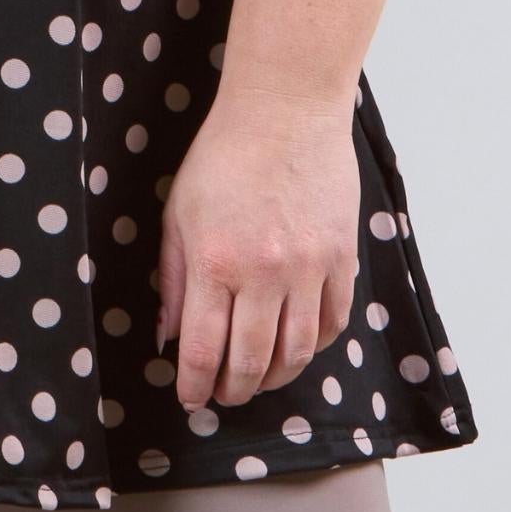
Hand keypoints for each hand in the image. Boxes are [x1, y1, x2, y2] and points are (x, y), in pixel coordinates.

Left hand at [156, 95, 361, 411]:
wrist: (285, 112)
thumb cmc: (224, 157)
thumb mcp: (178, 216)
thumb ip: (174, 280)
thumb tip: (169, 336)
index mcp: (216, 263)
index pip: (204, 349)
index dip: (195, 385)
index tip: (190, 398)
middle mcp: (265, 273)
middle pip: (252, 361)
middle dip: (234, 390)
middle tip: (224, 395)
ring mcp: (309, 268)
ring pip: (296, 351)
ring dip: (276, 378)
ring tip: (260, 380)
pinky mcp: (341, 258)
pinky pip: (333, 321)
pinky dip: (314, 345)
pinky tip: (297, 348)